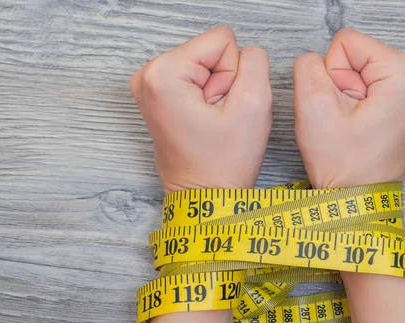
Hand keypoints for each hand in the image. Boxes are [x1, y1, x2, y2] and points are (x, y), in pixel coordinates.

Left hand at [130, 26, 271, 193]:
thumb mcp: (254, 106)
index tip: (223, 108)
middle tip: (218, 119)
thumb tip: (248, 52)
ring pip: (207, 65)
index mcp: (163, 73)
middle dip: (224, 84)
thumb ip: (256, 63)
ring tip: (212, 123)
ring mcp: (151, 86)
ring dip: (218, 93)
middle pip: (211, 51)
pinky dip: (208, 99)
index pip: (222, 41)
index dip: (234, 75)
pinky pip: (198, 79)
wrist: (205, 199)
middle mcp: (148, 74)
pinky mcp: (159, 95)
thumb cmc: (223, 165)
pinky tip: (205, 122)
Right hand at [293, 28, 404, 188]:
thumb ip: (308, 67)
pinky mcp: (403, 103)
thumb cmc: (345, 166)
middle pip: (355, 54)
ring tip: (352, 125)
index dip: (332, 75)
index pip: (345, 43)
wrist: (358, 200)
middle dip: (341, 85)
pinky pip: (367, 85)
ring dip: (347, 95)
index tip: (342, 108)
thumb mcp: (314, 108)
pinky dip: (356, 103)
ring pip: (358, 70)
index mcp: (404, 74)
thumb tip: (314, 60)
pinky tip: (359, 126)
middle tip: (346, 119)